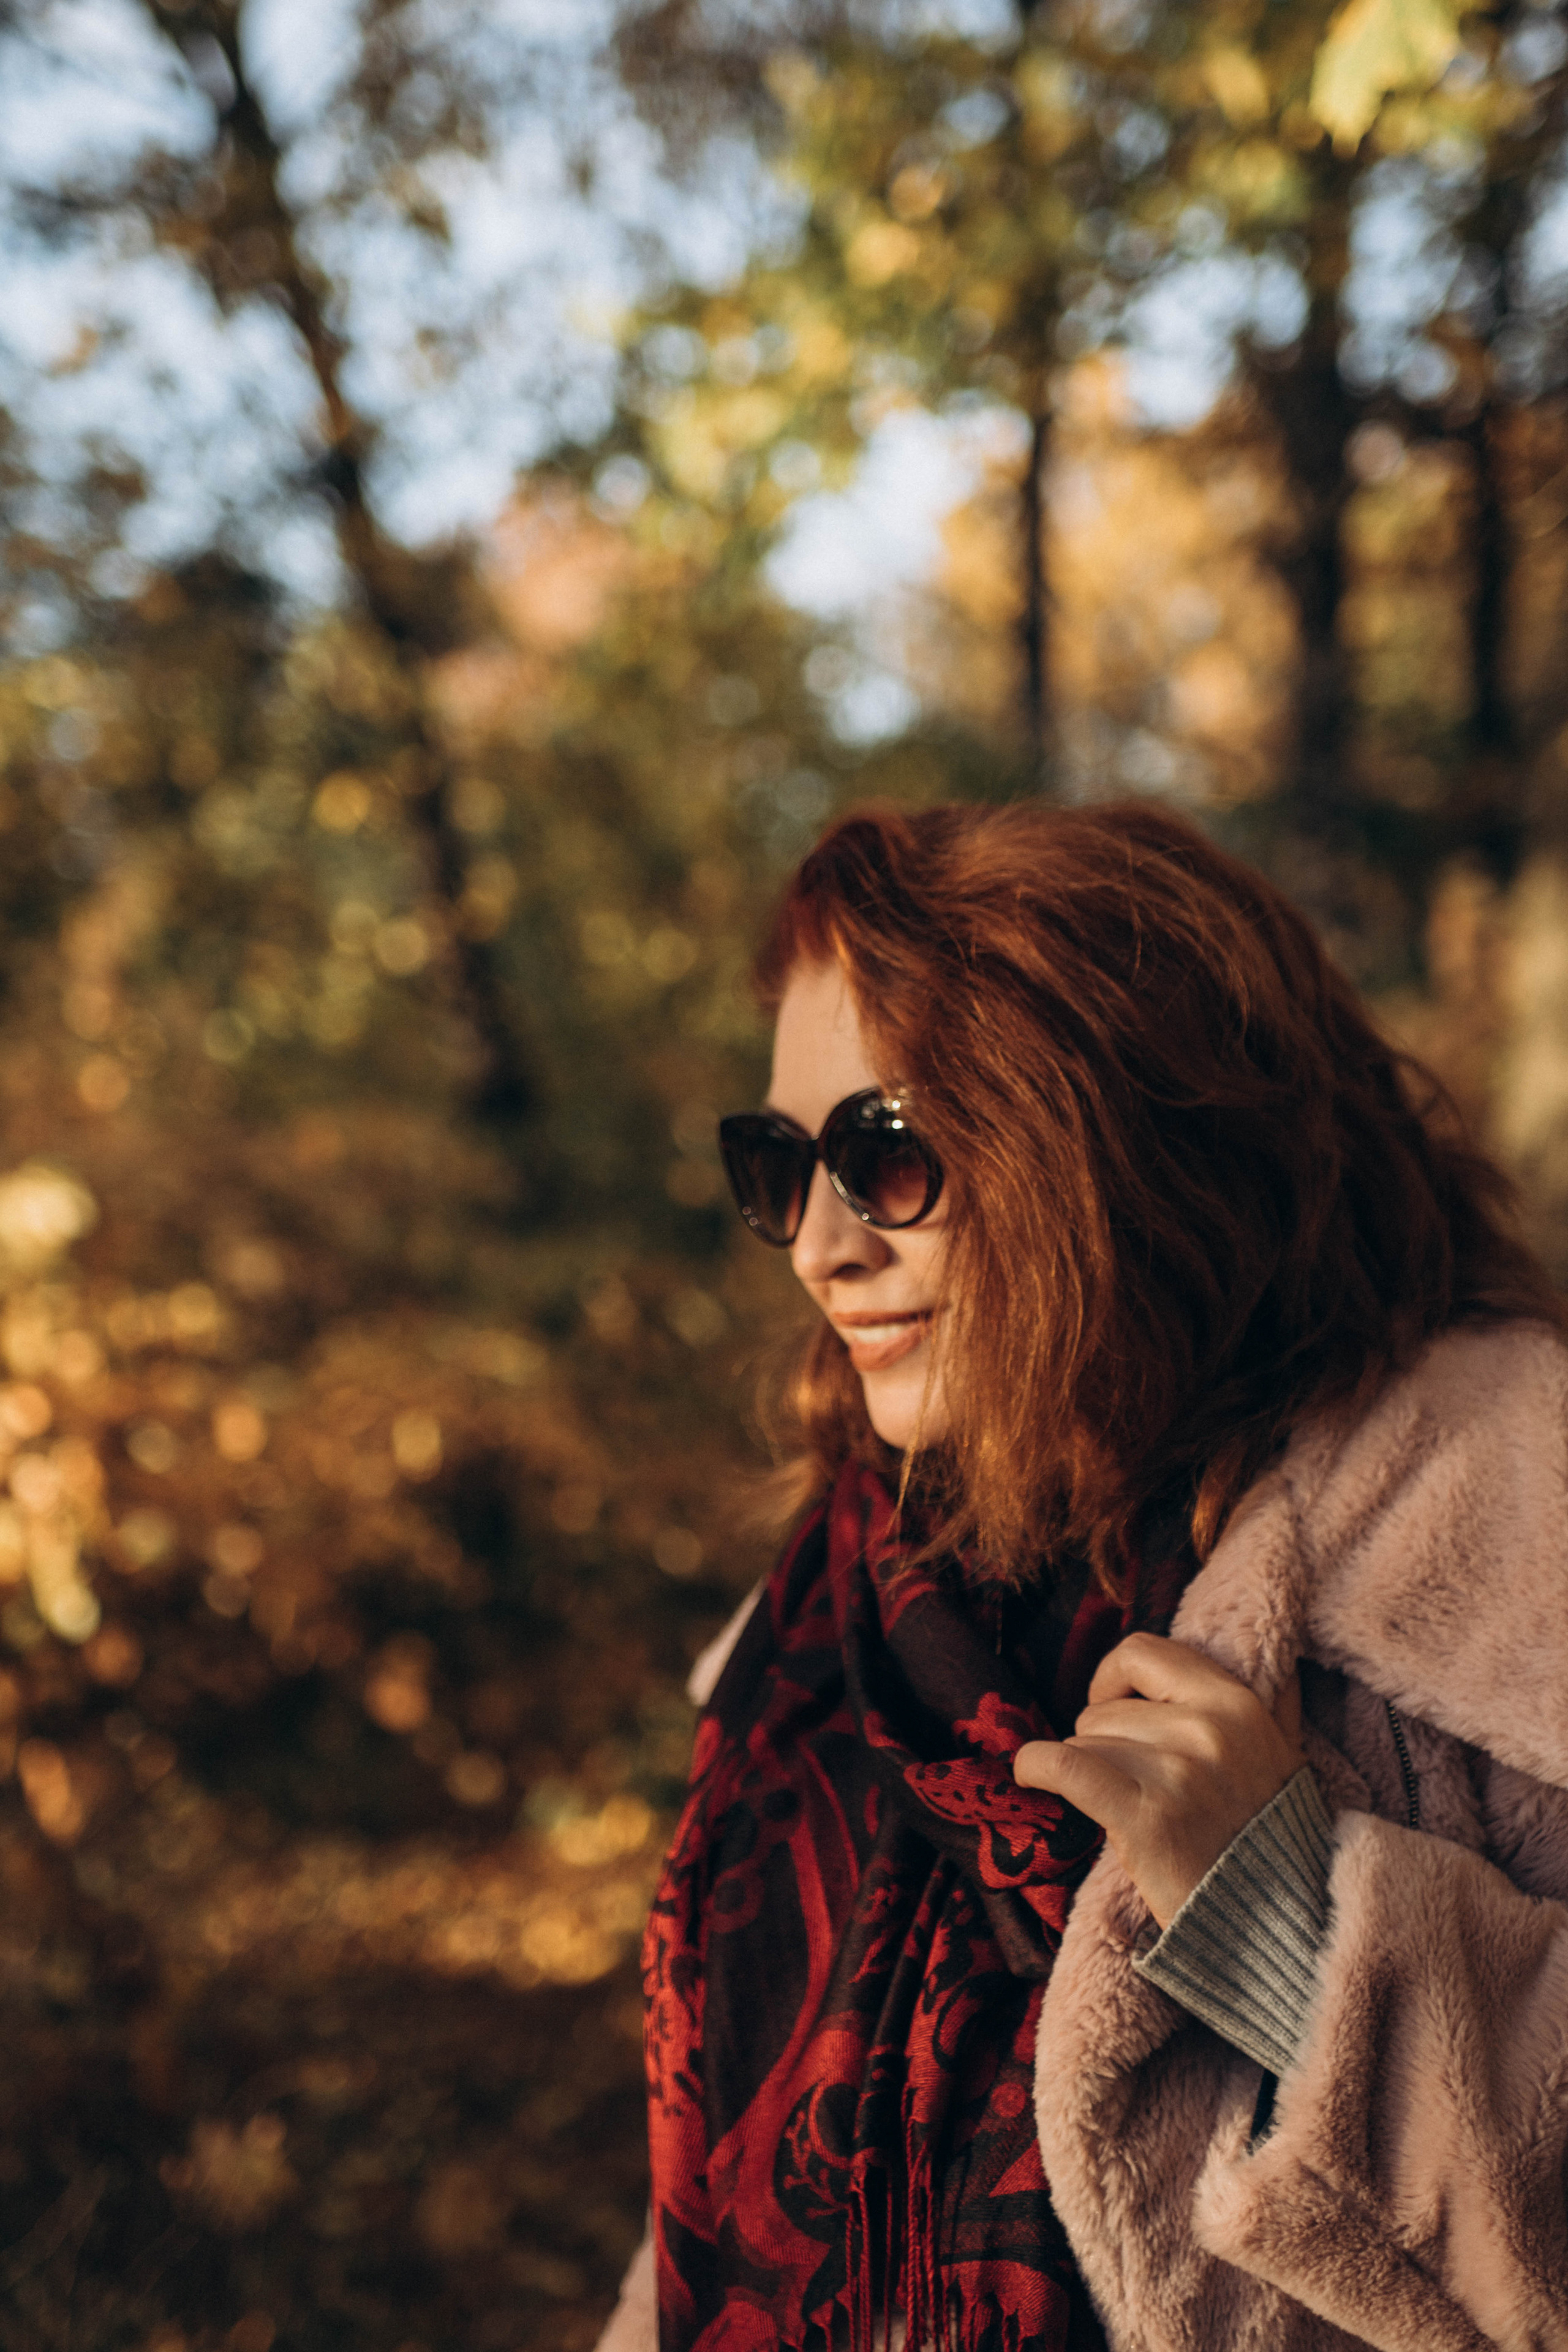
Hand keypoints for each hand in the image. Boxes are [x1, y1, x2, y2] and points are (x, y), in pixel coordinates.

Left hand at [1013, 1633, 1304, 1928]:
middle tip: (1132, 1785)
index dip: (1113, 1679)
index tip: (1113, 1710)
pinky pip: (1065, 1766)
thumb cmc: (1269, 1840)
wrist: (1276, 1926)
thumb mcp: (1286, 1757)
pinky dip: (1035, 1767)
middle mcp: (1209, 1728)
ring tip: (1128, 1811)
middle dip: (1103, 1745)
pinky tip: (1028, 1774)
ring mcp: (1178, 1772)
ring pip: (1085, 1743)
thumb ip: (1274, 1706)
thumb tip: (1282, 1663)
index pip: (1141, 1653)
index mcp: (1237, 1704)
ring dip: (1090, 1775)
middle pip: (1104, 1710)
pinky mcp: (1145, 1819)